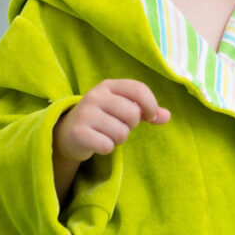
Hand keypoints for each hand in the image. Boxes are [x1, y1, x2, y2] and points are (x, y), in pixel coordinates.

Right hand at [53, 79, 170, 162]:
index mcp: (108, 86)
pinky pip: (107, 146)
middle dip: (131, 126)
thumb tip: (167, 116)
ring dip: (118, 139)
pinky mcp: (78, 132)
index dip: (151, 104)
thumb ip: (145, 111)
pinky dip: (106, 148)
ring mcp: (85, 113)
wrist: (67, 132)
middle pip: (132, 114)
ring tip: (107, 134)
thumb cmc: (102, 118)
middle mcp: (96, 96)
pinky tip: (98, 142)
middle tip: (118, 126)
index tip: (150, 116)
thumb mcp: (122, 108)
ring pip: (121, 133)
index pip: (138, 89)